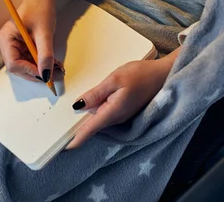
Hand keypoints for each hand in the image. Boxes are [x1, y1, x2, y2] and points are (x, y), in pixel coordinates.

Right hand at [0, 0, 63, 82]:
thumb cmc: (40, 8)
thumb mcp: (44, 33)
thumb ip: (45, 54)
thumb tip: (46, 74)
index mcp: (5, 39)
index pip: (13, 64)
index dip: (29, 71)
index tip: (45, 74)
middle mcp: (6, 44)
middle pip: (19, 67)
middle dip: (37, 72)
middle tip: (55, 75)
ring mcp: (14, 45)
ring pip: (26, 65)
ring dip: (41, 68)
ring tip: (58, 69)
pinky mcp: (22, 45)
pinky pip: (31, 58)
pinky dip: (42, 62)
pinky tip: (54, 63)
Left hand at [66, 48, 180, 148]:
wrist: (164, 74)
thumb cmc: (141, 74)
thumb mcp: (115, 79)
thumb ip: (96, 93)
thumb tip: (77, 106)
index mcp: (113, 112)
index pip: (89, 130)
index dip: (75, 140)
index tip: (61, 147)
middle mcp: (117, 119)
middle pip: (93, 126)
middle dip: (77, 127)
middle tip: (59, 127)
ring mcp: (122, 116)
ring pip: (100, 120)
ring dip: (86, 119)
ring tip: (68, 114)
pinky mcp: (125, 110)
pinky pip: (107, 114)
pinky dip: (96, 111)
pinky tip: (89, 103)